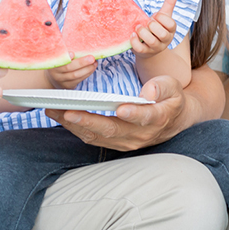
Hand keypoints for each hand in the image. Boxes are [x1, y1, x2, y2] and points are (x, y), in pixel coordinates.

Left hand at [45, 75, 187, 150]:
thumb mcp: (174, 87)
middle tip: (69, 111)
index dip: (134, 114)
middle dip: (89, 121)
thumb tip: (148, 90)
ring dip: (74, 125)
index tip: (121, 108)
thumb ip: (163, 86)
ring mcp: (126, 142)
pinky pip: (92, 138)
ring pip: (97, 136)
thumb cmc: (170, 99)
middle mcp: (140, 135)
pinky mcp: (115, 143)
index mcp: (158, 118)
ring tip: (54, 110)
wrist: (172, 120)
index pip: (145, 117)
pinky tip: (60, 115)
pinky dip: (75, 128)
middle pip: (112, 130)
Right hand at [46, 55, 96, 89]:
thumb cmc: (60, 63)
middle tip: (91, 58)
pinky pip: (79, 80)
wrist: (54, 78)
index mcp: (53, 63)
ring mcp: (62, 80)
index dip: (65, 57)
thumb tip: (75, 40)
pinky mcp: (68, 85)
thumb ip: (64, 51)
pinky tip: (92, 68)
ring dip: (87, 69)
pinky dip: (87, 73)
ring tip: (94, 63)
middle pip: (69, 68)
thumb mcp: (59, 57)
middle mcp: (56, 72)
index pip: (59, 60)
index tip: (72, 53)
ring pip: (75, 75)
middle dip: (81, 62)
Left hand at [130, 0, 178, 56]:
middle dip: (153, 25)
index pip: (171, 24)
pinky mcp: (144, 52)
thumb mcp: (163, 16)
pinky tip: (132, 34)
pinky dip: (134, 41)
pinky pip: (140, 48)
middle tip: (147, 22)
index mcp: (171, 30)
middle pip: (163, 34)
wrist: (148, 46)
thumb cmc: (156, 28)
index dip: (162, 18)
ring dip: (143, 32)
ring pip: (152, 41)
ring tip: (138, 27)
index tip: (155, 16)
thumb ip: (169, 3)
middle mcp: (165, 40)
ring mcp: (155, 48)